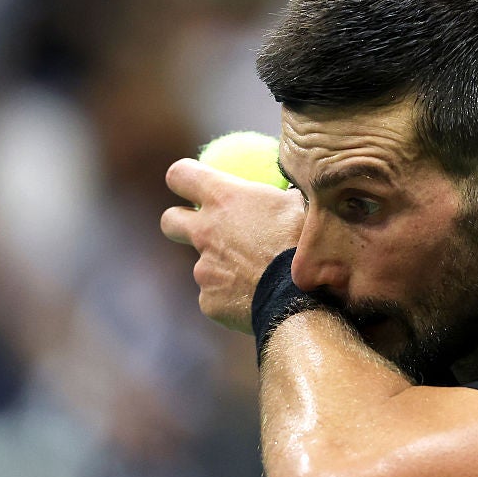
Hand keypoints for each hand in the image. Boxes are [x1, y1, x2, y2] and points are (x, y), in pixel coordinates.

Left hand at [161, 158, 304, 332]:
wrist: (303, 299)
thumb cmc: (307, 245)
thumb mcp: (303, 204)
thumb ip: (285, 193)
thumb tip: (293, 185)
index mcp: (225, 199)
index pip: (181, 175)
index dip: (185, 177)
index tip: (194, 183)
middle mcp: (205, 232)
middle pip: (170, 220)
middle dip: (181, 221)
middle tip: (206, 227)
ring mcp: (203, 269)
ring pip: (204, 264)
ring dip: (223, 266)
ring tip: (259, 274)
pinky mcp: (209, 301)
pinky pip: (218, 295)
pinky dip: (234, 295)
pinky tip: (260, 297)